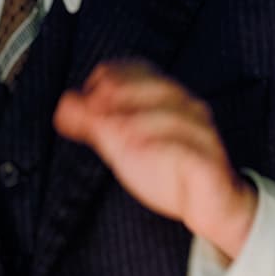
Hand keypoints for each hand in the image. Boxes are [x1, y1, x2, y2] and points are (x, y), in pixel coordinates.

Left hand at [53, 61, 258, 259]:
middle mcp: (187, 109)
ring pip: (174, 115)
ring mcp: (201, 133)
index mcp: (166, 99)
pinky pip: (189, 148)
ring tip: (113, 130)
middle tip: (93, 108)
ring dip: (140, 119)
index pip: (139, 70)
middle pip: (157, 87)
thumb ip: (95, 124)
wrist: (211, 204)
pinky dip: (163, 146)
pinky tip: (139, 149)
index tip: (84, 97)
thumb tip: (64, 106)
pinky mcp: (209, 160)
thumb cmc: (170, 169)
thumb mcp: (124, 145)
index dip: (108, 80)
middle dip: (123, 95)